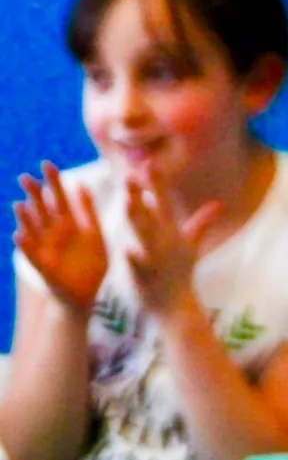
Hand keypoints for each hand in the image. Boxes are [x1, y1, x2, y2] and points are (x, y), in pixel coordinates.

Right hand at [13, 162, 107, 312]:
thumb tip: (82, 185)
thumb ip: (89, 214)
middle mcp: (54, 234)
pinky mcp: (43, 266)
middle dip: (34, 195)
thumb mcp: (96, 237)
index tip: (47, 164)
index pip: (60, 199)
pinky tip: (19, 235)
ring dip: (25, 218)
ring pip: (33, 230)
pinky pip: (32, 255)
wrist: (88, 295)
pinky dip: (25, 246)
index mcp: (70, 225)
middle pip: (42, 210)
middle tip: (25, 177)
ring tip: (20, 205)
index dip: (54, 183)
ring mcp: (46, 248)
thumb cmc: (92, 265)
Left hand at [124, 173, 221, 315]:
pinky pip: (139, 269)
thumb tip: (219, 205)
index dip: (157, 184)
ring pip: (145, 237)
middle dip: (143, 196)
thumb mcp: (193, 246)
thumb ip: (202, 223)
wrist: (178, 309)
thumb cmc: (180, 275)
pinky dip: (135, 261)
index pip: (164, 204)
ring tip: (127, 202)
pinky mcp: (147, 279)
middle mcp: (167, 245)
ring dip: (138, 220)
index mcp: (173, 235)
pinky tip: (126, 251)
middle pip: (153, 216)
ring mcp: (157, 262)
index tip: (149, 163)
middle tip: (131, 175)